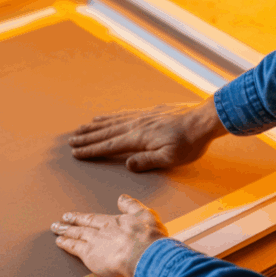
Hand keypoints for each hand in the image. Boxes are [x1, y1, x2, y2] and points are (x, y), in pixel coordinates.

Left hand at [51, 195, 167, 276]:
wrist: (144, 256)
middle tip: (61, 220)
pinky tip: (59, 242)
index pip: (96, 218)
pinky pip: (73, 247)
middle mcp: (103, 229)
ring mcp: (94, 241)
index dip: (84, 217)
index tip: (75, 216)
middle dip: (72, 222)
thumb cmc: (150, 240)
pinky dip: (65, 244)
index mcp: (116, 221)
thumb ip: (132, 206)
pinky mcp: (89, 254)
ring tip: (56, 229)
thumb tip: (122, 197)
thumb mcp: (146, 216)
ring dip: (65, 231)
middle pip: (84, 224)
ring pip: (76, 234)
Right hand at [68, 98, 229, 171]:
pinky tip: (105, 117)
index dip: (91, 150)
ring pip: (112, 122)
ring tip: (81, 128)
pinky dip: (110, 117)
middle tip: (71, 141)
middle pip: (106, 132)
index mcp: (139, 138)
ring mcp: (142, 116)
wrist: (204, 119)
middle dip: (87, 137)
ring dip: (95, 126)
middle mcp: (136, 125)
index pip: (109, 146)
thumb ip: (147, 161)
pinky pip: (123, 114)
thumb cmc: (190, 142)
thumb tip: (127, 164)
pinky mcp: (149, 112)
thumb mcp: (170, 158)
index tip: (76, 153)